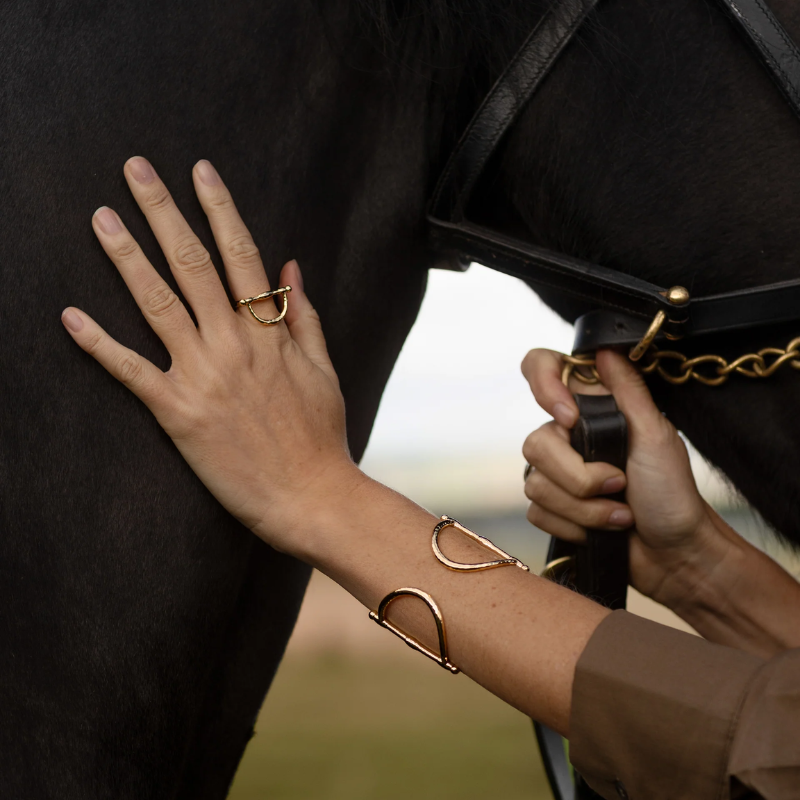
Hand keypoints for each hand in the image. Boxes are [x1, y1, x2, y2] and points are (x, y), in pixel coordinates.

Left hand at [61, 157, 358, 552]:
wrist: (310, 495)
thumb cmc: (321, 435)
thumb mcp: (324, 370)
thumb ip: (303, 316)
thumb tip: (291, 266)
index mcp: (270, 333)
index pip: (241, 255)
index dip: (219, 208)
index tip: (200, 171)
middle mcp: (233, 345)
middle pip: (192, 264)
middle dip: (163, 211)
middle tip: (135, 169)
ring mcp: (203, 376)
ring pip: (157, 303)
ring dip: (125, 257)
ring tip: (101, 217)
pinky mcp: (177, 413)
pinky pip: (131, 371)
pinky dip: (99, 344)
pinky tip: (70, 316)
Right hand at [520, 348, 732, 609]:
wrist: (674, 554)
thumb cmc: (672, 493)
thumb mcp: (656, 434)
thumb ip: (627, 390)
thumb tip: (603, 348)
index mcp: (592, 407)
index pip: (541, 368)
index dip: (543, 386)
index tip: (569, 420)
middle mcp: (569, 435)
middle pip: (535, 442)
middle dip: (578, 476)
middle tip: (618, 483)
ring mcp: (558, 472)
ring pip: (535, 483)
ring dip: (584, 508)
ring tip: (619, 513)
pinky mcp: (552, 507)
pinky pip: (537, 512)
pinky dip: (574, 526)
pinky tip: (601, 530)